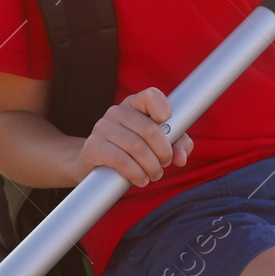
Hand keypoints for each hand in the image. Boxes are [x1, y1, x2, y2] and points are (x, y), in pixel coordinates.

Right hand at [76, 87, 192, 186]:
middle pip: (149, 130)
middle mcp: (117, 111)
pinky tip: (141, 179)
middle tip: (165, 164)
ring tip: (154, 175)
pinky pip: (120, 160)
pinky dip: (135, 172)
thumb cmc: (135, 150)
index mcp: (135, 104)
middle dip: (163, 152)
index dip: (164, 108)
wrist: (98, 165)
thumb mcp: (161, 143)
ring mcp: (102, 127)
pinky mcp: (93, 146)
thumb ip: (179, 144)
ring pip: (136, 147)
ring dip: (151, 166)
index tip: (167, 122)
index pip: (151, 95)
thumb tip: (181, 157)